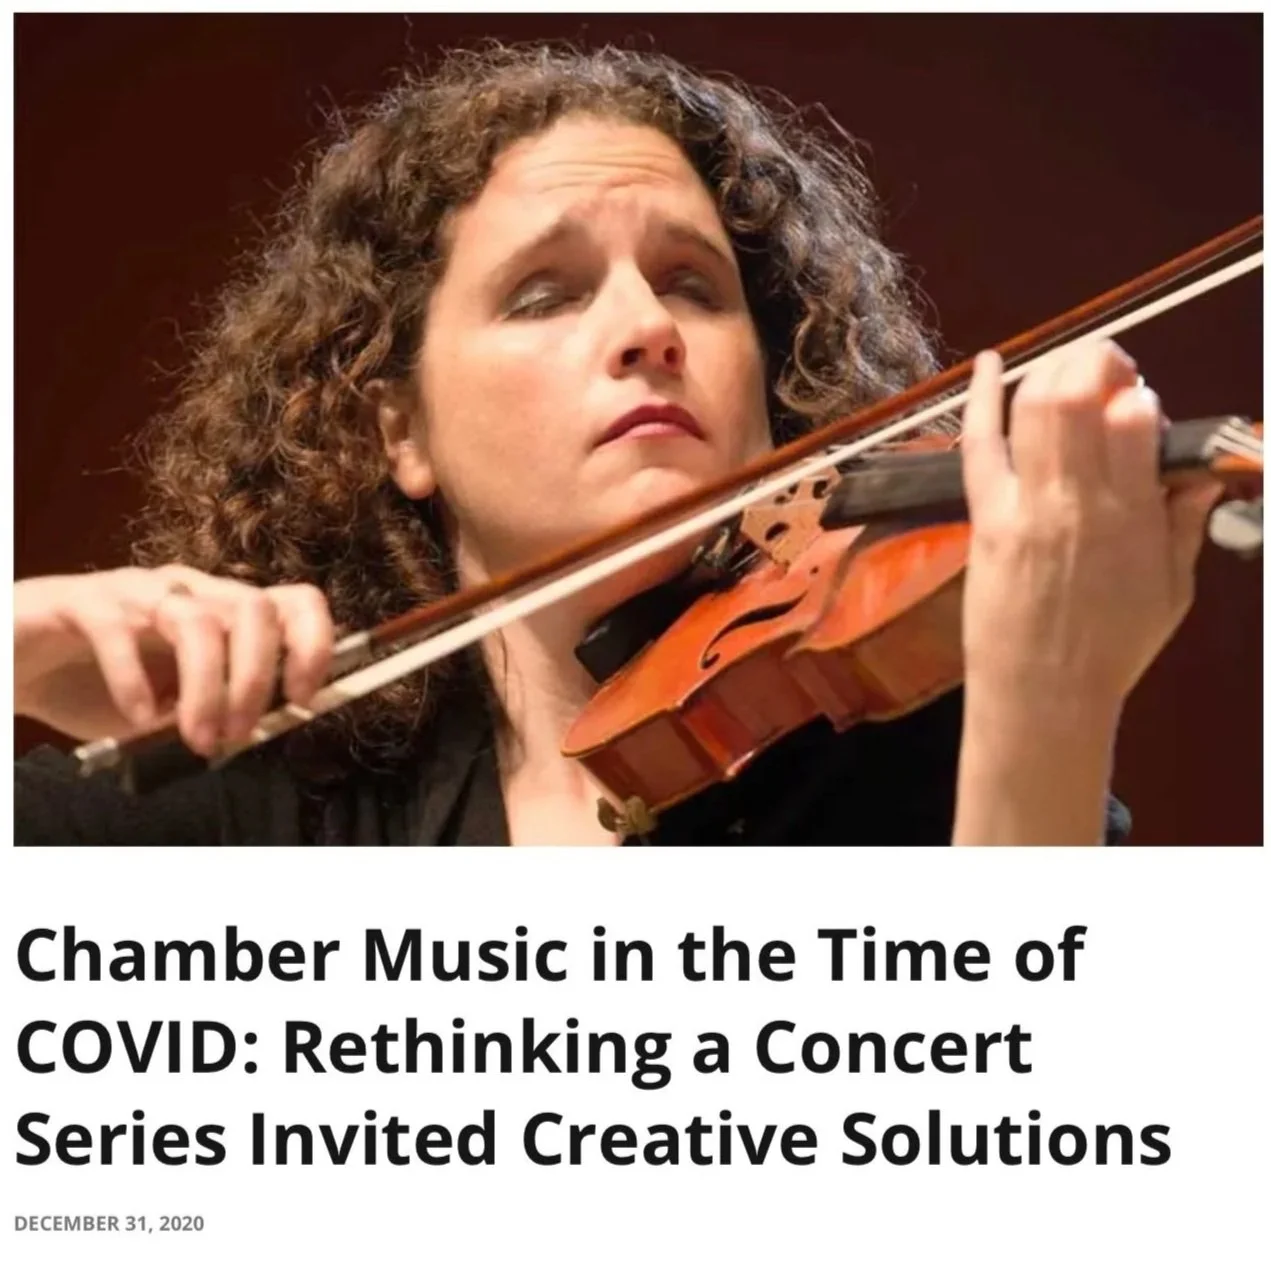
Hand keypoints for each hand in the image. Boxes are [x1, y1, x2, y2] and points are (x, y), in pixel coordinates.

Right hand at [14, 565, 333, 754]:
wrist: (19, 662)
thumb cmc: (101, 682)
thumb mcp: (173, 705)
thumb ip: (216, 710)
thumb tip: (260, 732)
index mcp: (222, 610)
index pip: (294, 601)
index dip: (313, 643)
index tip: (305, 697)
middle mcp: (188, 590)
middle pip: (252, 608)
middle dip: (256, 678)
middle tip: (241, 734)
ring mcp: (136, 591)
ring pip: (195, 621)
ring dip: (206, 689)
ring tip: (198, 739)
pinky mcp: (82, 602)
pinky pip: (118, 631)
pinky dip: (135, 681)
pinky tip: (139, 719)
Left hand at [959, 340, 1222, 717]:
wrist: (1042, 694)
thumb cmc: (1113, 649)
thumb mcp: (1172, 591)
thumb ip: (1184, 527)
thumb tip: (1198, 476)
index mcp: (1130, 517)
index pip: (1134, 421)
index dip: (1139, 397)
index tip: (1140, 407)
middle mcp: (1074, 501)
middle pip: (1077, 399)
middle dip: (1098, 364)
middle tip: (1109, 372)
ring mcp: (1023, 506)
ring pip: (1031, 410)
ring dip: (1053, 370)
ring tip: (1071, 367)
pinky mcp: (985, 518)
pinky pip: (978, 446)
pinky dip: (979, 398)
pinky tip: (987, 361)